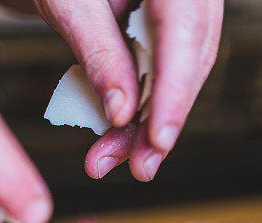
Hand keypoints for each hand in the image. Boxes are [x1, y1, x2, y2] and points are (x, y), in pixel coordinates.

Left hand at [31, 0, 222, 181]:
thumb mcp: (70, 4)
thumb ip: (99, 51)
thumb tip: (122, 112)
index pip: (183, 29)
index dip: (174, 90)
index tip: (159, 138)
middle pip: (191, 60)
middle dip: (161, 120)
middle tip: (139, 167)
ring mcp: (185, 11)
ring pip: (181, 77)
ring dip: (147, 127)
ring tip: (110, 160)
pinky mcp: (169, 35)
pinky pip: (164, 78)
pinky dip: (140, 115)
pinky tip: (118, 143)